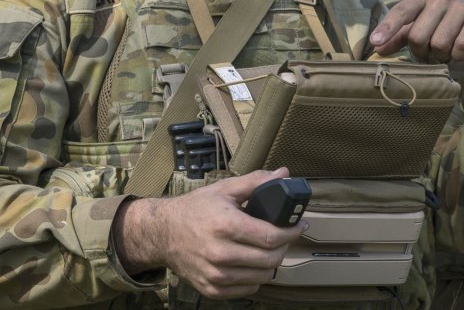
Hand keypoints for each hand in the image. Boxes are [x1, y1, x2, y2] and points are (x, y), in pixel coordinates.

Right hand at [112, 168, 305, 298]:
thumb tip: (284, 174)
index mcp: (225, 225)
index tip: (300, 225)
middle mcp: (220, 253)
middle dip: (284, 247)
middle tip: (284, 236)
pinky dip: (256, 277)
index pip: (270, 236)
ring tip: (269, 248)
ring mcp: (215, 275)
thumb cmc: (195, 209)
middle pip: (270, 259)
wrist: (163, 233)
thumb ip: (256, 182)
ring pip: (262, 277)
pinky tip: (253, 262)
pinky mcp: (211, 289)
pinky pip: (247, 289)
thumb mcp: (224, 190)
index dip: (291, 232)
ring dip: (271, 263)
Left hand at [368, 0, 463, 61]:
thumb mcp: (422, 24)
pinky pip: (459, 48)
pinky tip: (461, 49)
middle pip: (418, 36)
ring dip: (441, 55)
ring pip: (439, 44)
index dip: (387, 28)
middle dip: (422, 51)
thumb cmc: (447, 21)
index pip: (401, 12)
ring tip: (448, 48)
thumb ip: (400, 36)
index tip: (375, 43)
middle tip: (432, 49)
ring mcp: (460, 7)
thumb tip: (377, 49)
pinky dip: (458, 56)